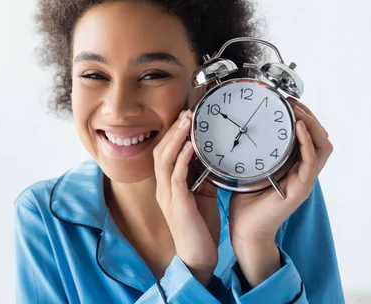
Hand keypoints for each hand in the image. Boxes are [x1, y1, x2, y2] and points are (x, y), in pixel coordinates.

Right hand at [153, 109, 220, 285]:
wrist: (198, 258)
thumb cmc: (199, 228)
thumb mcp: (201, 196)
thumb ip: (200, 177)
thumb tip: (210, 156)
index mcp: (167, 185)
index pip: (164, 152)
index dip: (173, 133)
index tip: (186, 116)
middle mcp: (162, 188)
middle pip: (160, 150)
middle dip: (173, 130)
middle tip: (187, 112)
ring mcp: (167, 195)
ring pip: (164, 159)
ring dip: (176, 138)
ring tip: (187, 121)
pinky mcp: (177, 204)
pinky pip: (176, 176)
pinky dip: (182, 158)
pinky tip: (192, 145)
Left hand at [228, 99, 332, 286]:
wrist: (245, 230)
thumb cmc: (244, 200)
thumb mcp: (246, 167)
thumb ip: (248, 150)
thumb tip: (233, 126)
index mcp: (292, 165)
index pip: (308, 136)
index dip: (302, 116)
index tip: (287, 100)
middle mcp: (302, 171)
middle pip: (320, 138)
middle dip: (309, 116)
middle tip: (292, 101)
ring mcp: (304, 180)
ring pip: (322, 147)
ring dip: (312, 125)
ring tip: (297, 110)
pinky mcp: (300, 189)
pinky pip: (311, 162)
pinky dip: (307, 143)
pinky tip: (298, 129)